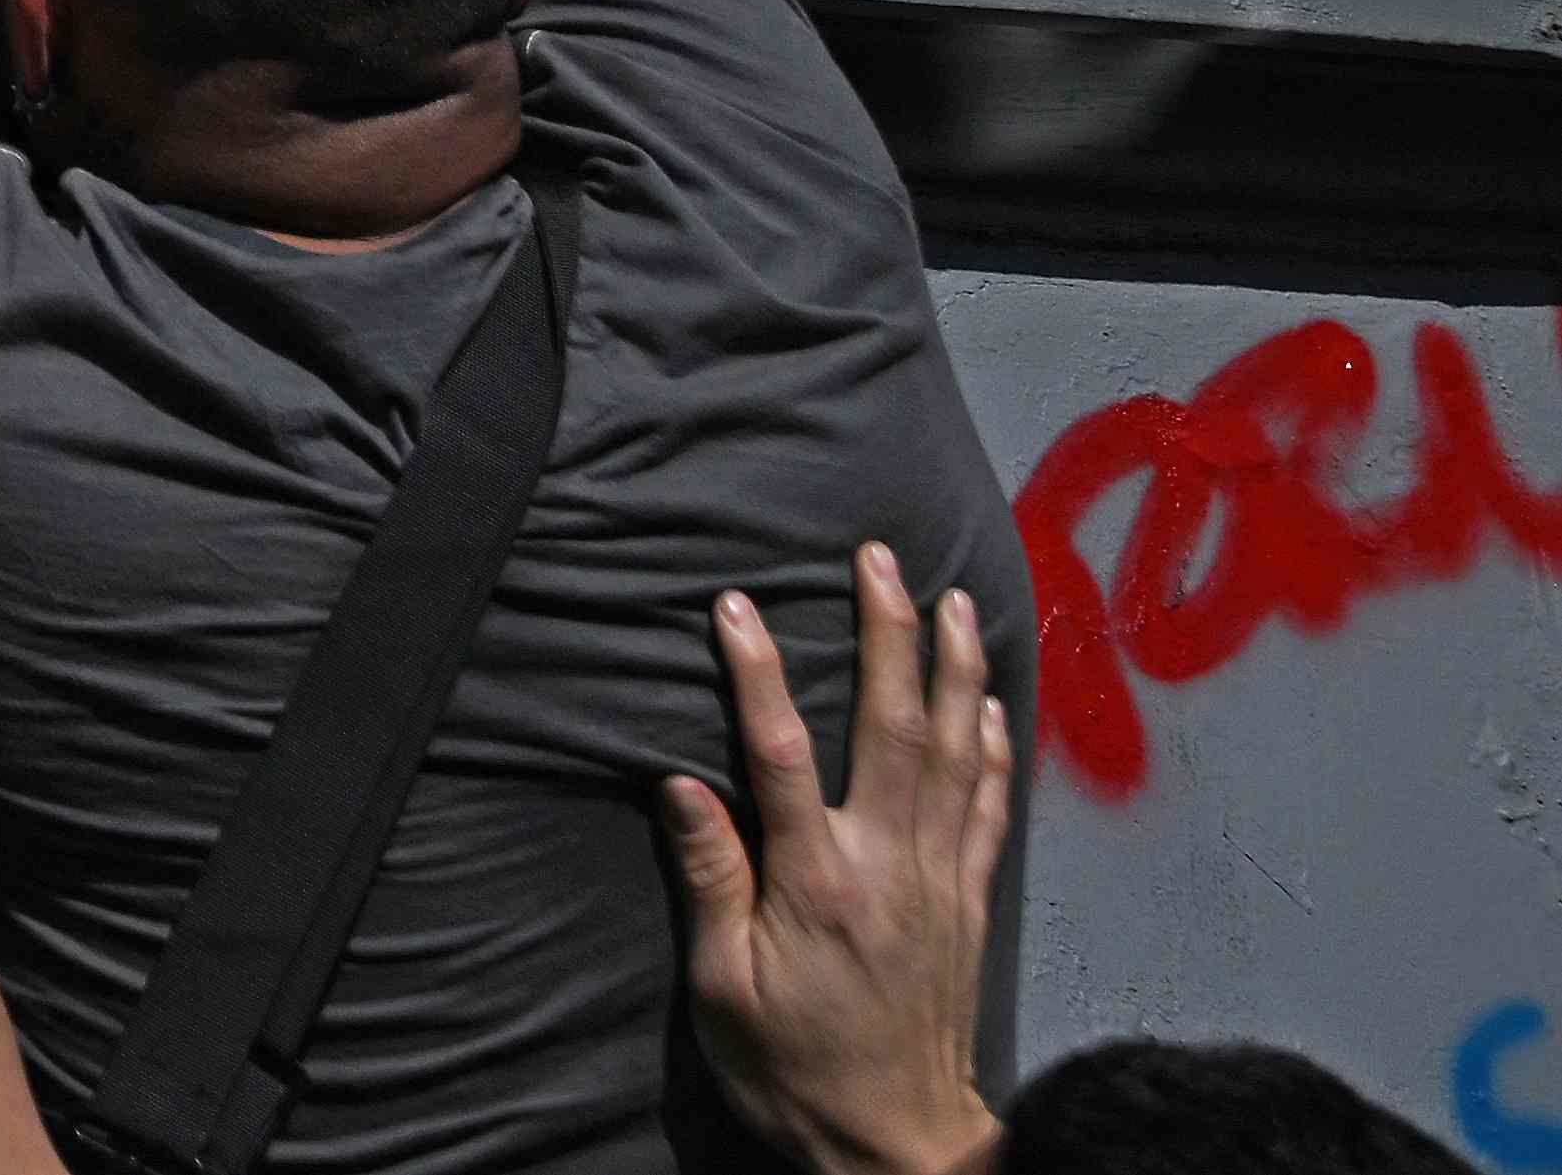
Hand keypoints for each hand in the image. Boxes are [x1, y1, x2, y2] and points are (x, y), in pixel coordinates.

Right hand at [661, 550, 1008, 1174]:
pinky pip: (990, 810)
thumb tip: (682, 785)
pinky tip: (990, 705)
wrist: (899, 1144)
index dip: (757, 674)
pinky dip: (994, 751)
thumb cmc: (795, 1070)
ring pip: (955, 754)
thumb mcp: (723, 988)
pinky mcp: (969, 906)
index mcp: (817, 883)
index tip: (734, 605)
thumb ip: (711, 881)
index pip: (781, 756)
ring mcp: (939, 883)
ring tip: (953, 601)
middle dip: (887, 635)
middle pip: (893, 728)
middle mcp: (888, 868)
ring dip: (953, 671)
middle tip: (879, 561)